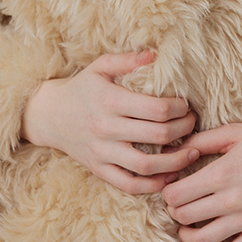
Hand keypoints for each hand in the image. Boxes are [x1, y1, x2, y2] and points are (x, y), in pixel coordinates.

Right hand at [20, 50, 197, 193]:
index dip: (179, 109)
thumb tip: (156, 55)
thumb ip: (128, 60)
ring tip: (191, 153)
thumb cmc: (81, 88)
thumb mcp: (100, 66)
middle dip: (184, 130)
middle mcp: (106, 128)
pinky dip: (152, 186)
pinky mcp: (99, 169)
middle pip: (158, 135)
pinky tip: (169, 176)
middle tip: (193, 125)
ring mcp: (102, 152)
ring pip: (147, 166)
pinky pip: (129, 184)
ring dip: (176, 162)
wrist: (47, 115)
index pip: (157, 109)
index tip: (186, 106)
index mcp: (110, 101)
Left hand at [161, 122, 241, 241]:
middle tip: (179, 201)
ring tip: (188, 224)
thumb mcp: (236, 132)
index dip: (167, 191)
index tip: (173, 184)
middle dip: (174, 209)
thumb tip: (175, 151)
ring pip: (200, 240)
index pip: (175, 195)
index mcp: (222, 173)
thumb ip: (202, 141)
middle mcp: (232, 200)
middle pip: (182, 216)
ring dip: (186, 234)